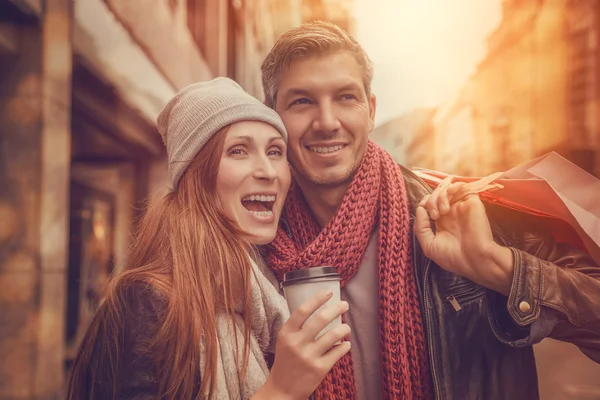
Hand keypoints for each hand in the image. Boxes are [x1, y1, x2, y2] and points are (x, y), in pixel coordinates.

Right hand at [253, 290, 350, 399]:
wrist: (282, 390)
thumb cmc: (285, 361)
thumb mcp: (284, 341)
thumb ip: (297, 327)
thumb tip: (319, 309)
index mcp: (286, 333)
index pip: (303, 310)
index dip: (318, 299)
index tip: (329, 292)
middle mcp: (297, 343)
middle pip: (320, 319)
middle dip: (336, 309)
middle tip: (344, 305)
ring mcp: (309, 356)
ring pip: (333, 335)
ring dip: (344, 328)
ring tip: (346, 327)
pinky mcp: (319, 369)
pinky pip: (337, 352)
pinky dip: (345, 346)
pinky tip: (346, 344)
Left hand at [414, 178, 513, 294]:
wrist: (475, 261)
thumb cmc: (454, 257)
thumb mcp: (429, 246)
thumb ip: (420, 228)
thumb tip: (420, 209)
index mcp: (442, 220)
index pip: (429, 202)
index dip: (423, 203)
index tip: (424, 213)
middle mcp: (451, 211)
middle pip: (435, 194)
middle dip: (430, 201)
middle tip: (434, 215)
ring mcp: (461, 205)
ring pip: (446, 188)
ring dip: (438, 196)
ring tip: (441, 212)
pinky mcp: (472, 201)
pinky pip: (461, 186)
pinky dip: (450, 189)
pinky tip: (447, 206)